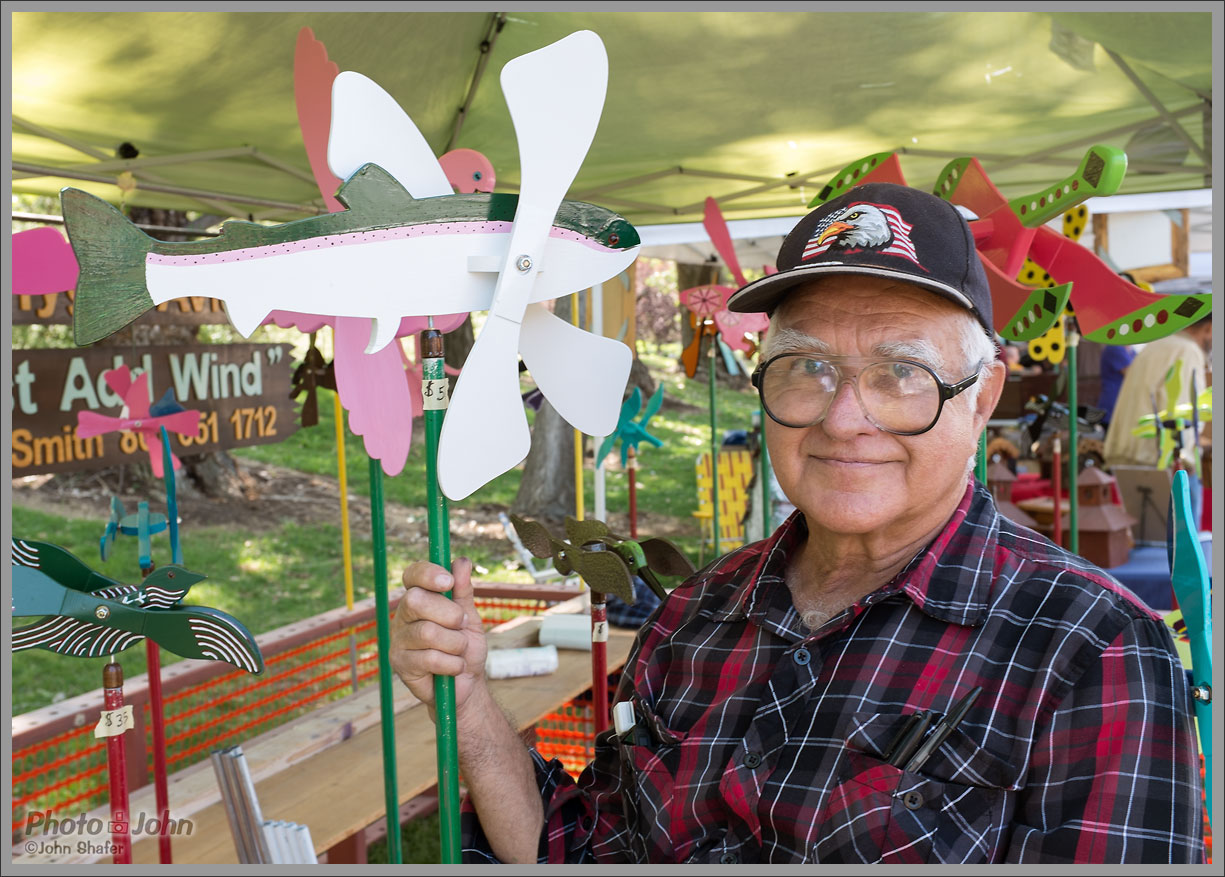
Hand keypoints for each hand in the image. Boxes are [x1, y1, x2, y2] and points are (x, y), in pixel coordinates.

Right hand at [390, 557, 488, 714]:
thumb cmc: (465, 648)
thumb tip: (462, 561)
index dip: (428, 574)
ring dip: (455, 644)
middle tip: (461, 625)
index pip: (412, 575)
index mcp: (419, 598)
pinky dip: (452, 664)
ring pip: (427, 633)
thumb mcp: (469, 617)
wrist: (466, 685)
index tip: (448, 581)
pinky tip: (453, 668)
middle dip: (449, 614)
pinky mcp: (399, 664)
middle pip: (416, 601)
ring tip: (459, 652)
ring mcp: (398, 639)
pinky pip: (430, 658)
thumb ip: (463, 591)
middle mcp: (403, 615)